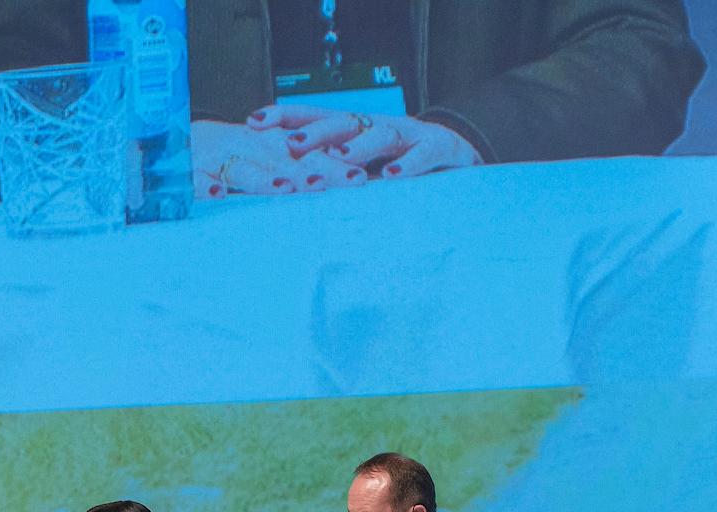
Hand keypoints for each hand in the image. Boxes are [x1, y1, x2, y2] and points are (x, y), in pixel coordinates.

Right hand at [192, 119, 365, 198]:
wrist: (175, 137)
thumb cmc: (232, 154)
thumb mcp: (269, 157)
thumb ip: (302, 169)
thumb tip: (347, 180)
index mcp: (272, 145)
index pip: (308, 154)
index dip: (333, 163)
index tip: (359, 178)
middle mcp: (250, 148)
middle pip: (283, 161)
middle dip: (309, 172)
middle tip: (332, 184)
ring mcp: (219, 159)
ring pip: (244, 169)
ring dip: (263, 178)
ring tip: (284, 188)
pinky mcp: (190, 170)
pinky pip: (195, 178)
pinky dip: (203, 185)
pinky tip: (216, 194)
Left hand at [245, 104, 483, 179]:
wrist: (462, 161)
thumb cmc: (403, 171)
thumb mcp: (365, 171)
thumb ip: (332, 175)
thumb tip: (283, 189)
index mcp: (356, 130)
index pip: (316, 117)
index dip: (286, 117)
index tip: (253, 121)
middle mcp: (377, 125)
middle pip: (342, 121)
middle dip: (315, 131)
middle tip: (291, 145)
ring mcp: (409, 134)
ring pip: (380, 134)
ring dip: (359, 147)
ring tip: (340, 159)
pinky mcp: (440, 149)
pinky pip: (422, 155)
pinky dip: (407, 165)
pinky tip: (392, 177)